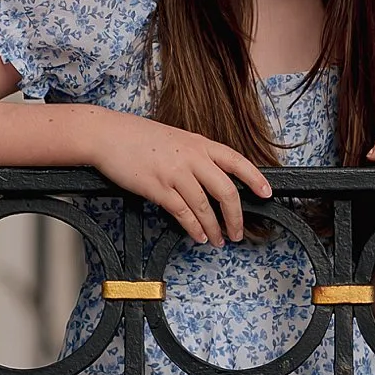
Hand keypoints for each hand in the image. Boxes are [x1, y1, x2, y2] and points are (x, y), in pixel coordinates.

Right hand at [86, 113, 271, 244]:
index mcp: (200, 144)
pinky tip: (198, 235)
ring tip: (218, 240)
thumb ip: (196, 155)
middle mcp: (192, 157)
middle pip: (226, 191)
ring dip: (214, 229)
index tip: (266, 193)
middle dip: (236, 216)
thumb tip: (213, 178)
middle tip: (238, 232)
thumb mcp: (177, 139)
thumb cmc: (139, 137)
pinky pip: (183, 213)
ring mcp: (175, 172)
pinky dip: (194, 228)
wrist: (108, 134)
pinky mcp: (158, 188)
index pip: (237, 161)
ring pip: (205, 207)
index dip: (255, 178)